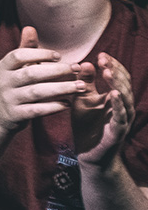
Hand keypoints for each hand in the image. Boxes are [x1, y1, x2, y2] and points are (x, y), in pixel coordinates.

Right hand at [0, 27, 84, 131]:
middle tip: (77, 68)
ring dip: (61, 88)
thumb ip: (25, 49)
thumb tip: (30, 28)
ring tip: (81, 86)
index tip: (58, 55)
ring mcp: (9, 99)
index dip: (39, 54)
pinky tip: (68, 104)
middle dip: (56, 70)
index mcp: (4, 66)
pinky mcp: (16, 115)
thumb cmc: (13, 85)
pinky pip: (37, 110)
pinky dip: (53, 107)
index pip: (18, 55)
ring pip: (37, 92)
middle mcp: (4, 82)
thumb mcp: (14, 67)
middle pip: (31, 74)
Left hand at [73, 53, 134, 168]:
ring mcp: (122, 119)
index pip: (118, 77)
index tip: (101, 54)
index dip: (112, 65)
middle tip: (104, 59)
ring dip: (117, 84)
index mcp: (115, 98)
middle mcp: (122, 107)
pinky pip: (121, 116)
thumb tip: (86, 62)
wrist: (89, 155)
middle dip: (115, 70)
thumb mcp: (82, 100)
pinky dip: (119, 105)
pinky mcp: (118, 131)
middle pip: (124, 85)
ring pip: (125, 98)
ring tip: (108, 72)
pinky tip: (114, 94)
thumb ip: (85, 83)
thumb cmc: (87, 126)